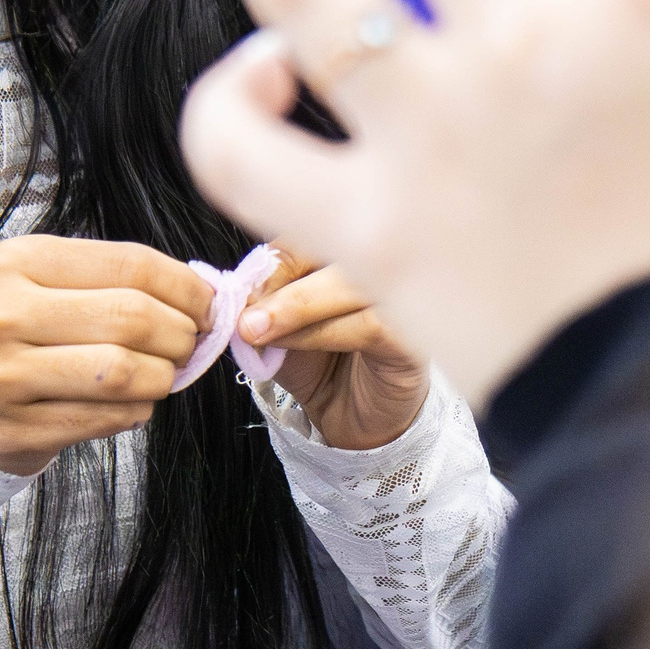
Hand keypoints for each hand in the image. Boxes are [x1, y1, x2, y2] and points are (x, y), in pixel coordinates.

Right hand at [0, 234, 213, 476]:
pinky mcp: (9, 430)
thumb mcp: (47, 281)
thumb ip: (117, 280)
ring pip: (120, 372)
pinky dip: (134, 411)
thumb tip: (202, 294)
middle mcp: (2, 314)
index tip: (208, 305)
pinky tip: (132, 403)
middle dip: (180, 334)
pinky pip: (101, 419)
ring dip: (162, 377)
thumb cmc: (14, 331)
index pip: (130, 265)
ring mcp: (0, 376)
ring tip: (163, 375)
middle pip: (131, 318)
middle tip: (189, 344)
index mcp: (19, 262)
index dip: (185, 287)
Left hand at [240, 252, 432, 449]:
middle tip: (246, 318)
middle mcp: (379, 266)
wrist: (354, 415)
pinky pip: (371, 323)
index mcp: (345, 253)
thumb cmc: (320, 363)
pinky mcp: (413, 335)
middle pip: (337, 248)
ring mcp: (402, 297)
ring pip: (351, 283)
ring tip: (261, 334)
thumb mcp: (280, 330)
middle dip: (283, 281)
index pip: (314, 232)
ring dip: (298, 307)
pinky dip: (325, 332)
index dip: (275, 261)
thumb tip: (235, 293)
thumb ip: (262, 305)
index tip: (241, 295)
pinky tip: (300, 347)